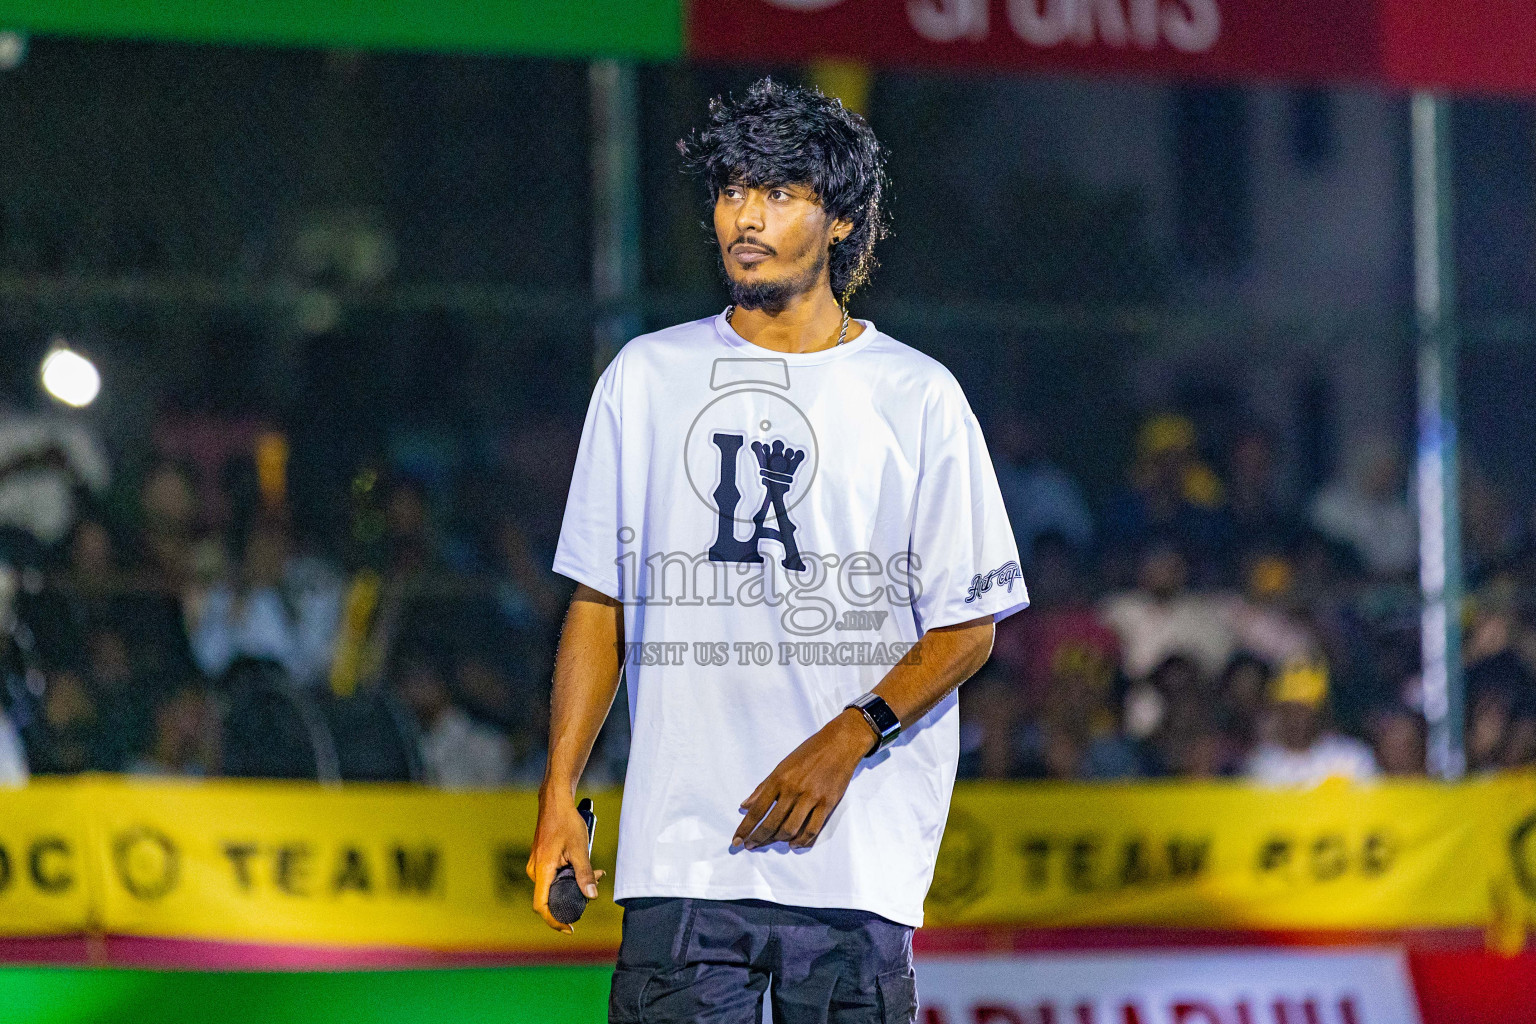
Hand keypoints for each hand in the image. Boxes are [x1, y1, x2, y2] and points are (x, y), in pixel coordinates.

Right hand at [526, 791, 604, 932]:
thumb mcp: (580, 848)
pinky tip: (584, 866)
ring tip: (596, 873)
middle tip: (594, 889)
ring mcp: (536, 865)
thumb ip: (585, 874)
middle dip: (573, 898)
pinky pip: (553, 876)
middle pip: (551, 897)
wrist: (555, 802)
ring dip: (574, 884)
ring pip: (554, 886)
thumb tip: (591, 897)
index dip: (554, 920)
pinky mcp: (541, 861)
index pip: (541, 906)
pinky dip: (569, 876)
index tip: (568, 928)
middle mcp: (535, 871)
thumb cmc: (566, 822)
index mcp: (541, 870)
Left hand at [733, 709, 873, 851]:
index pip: (757, 809)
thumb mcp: (781, 766)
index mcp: (779, 779)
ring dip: (778, 840)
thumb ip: (763, 787)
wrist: (839, 744)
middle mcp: (793, 789)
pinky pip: (812, 829)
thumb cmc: (808, 753)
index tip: (736, 840)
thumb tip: (744, 805)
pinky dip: (801, 841)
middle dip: (758, 838)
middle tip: (750, 846)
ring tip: (770, 843)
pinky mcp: (828, 803)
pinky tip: (793, 844)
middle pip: (771, 823)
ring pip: (790, 829)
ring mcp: (811, 797)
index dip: (745, 828)